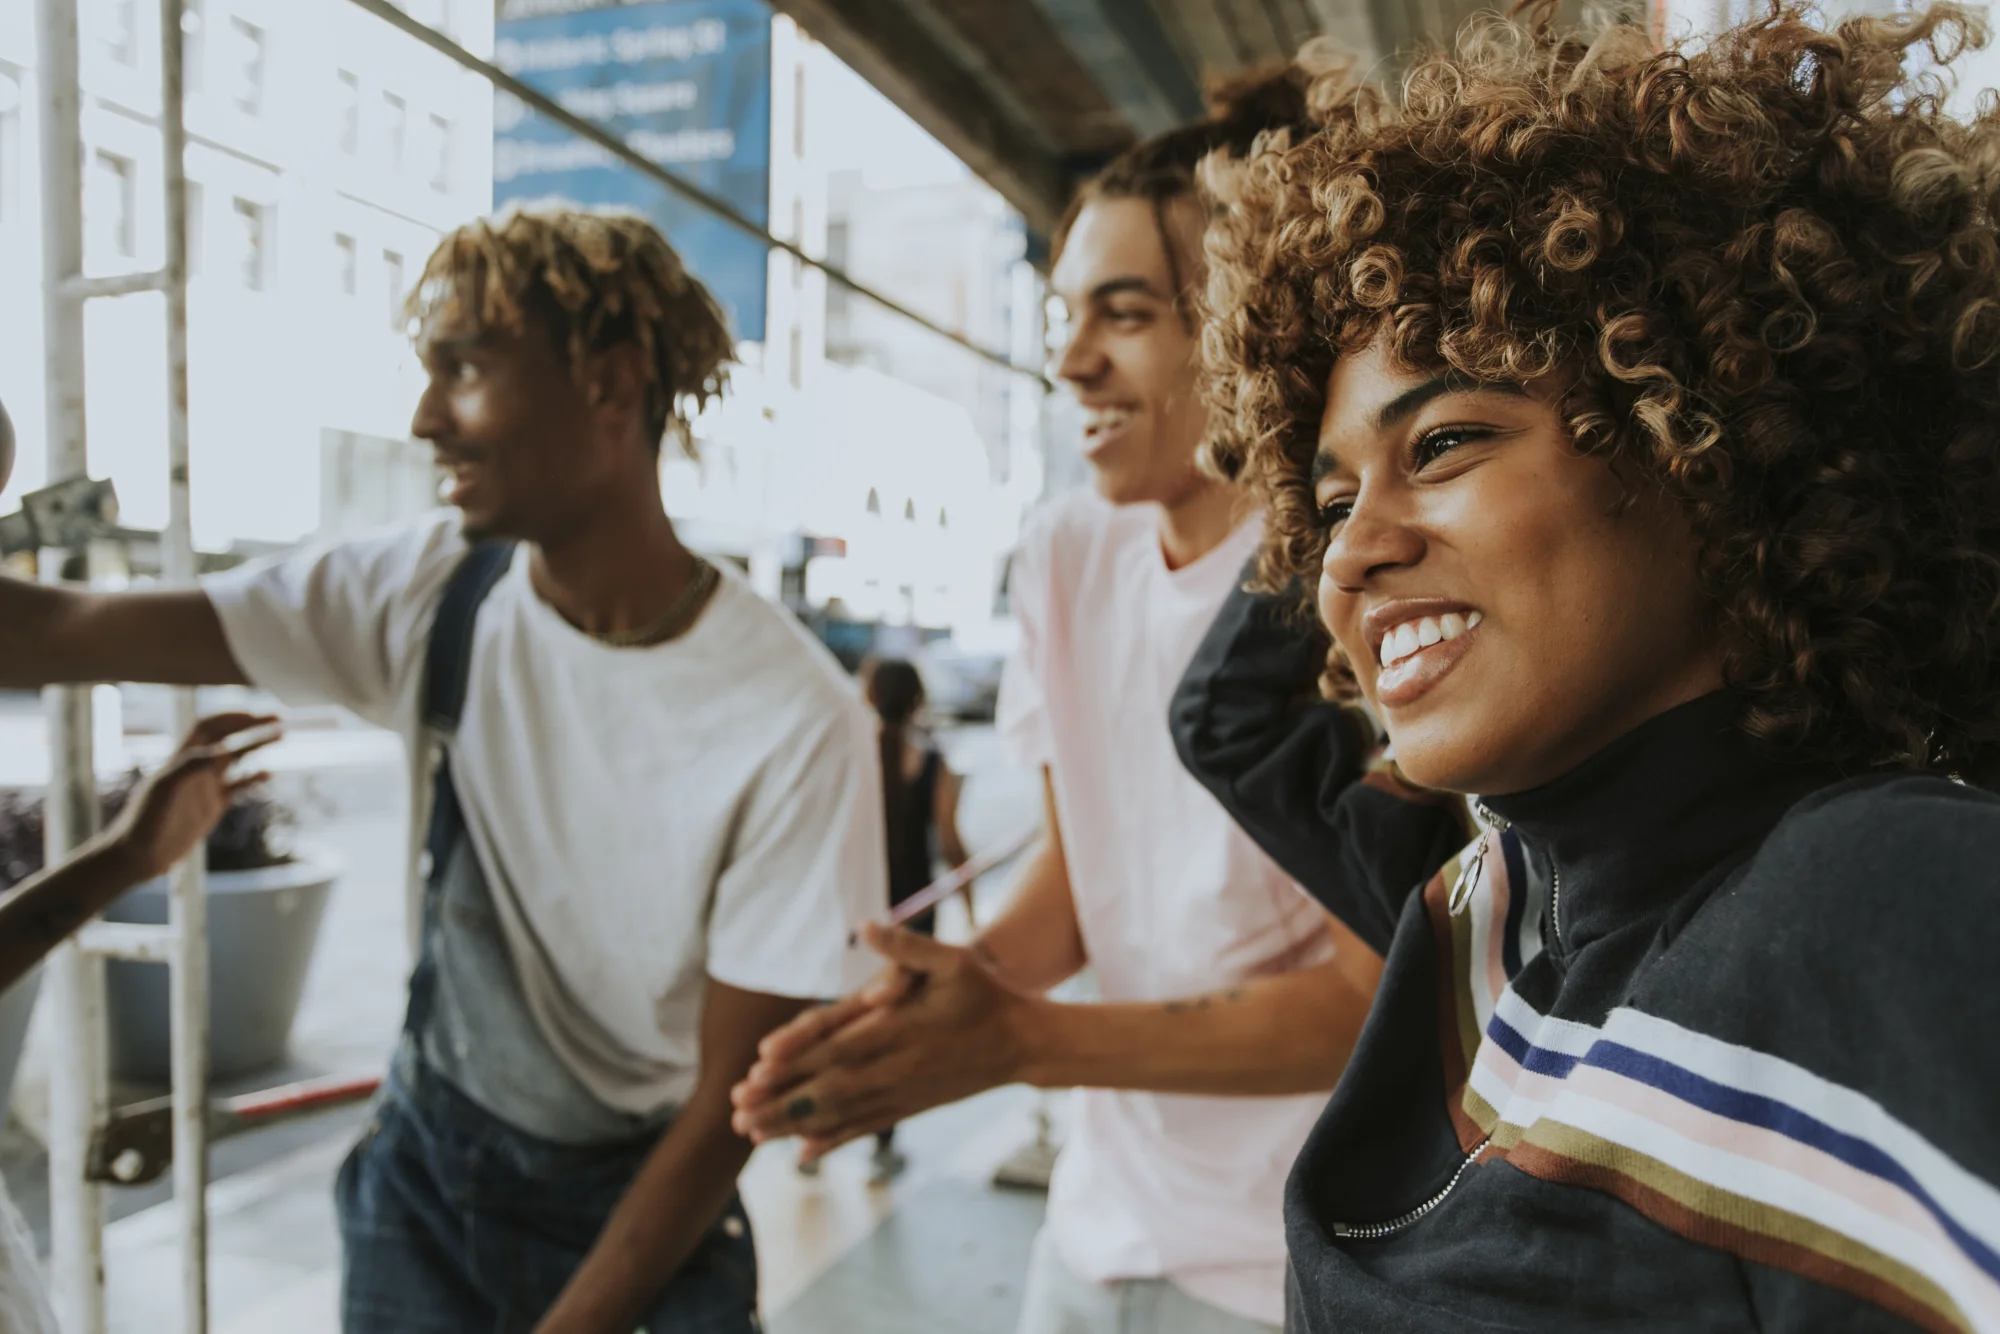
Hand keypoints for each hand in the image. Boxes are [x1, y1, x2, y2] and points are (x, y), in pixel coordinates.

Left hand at [104, 713, 280, 881]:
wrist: (138, 857)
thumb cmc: (144, 822)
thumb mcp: (164, 790)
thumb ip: (191, 766)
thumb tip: (224, 748)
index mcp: (180, 759)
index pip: (208, 727)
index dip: (231, 718)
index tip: (255, 717)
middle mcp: (194, 769)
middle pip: (227, 738)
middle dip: (251, 727)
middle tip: (278, 720)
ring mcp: (204, 787)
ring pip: (236, 759)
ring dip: (257, 746)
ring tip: (280, 737)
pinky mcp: (211, 807)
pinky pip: (237, 787)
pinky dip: (253, 778)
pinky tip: (269, 774)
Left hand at [728, 923, 1040, 1159]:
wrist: (1023, 1044)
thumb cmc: (984, 995)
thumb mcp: (952, 960)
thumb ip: (906, 947)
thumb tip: (866, 926)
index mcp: (898, 1031)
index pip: (837, 1046)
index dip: (796, 1058)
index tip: (758, 1067)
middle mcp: (894, 1068)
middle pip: (827, 1089)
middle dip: (779, 1102)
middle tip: (735, 1112)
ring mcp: (900, 1093)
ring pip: (839, 1114)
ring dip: (792, 1125)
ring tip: (751, 1134)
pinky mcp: (908, 1107)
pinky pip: (863, 1127)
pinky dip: (830, 1140)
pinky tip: (801, 1154)